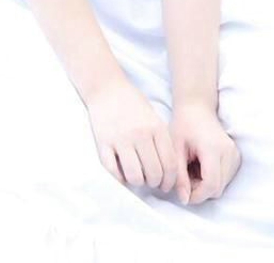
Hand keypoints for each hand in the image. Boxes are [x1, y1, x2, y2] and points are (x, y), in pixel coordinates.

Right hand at [85, 74, 177, 192]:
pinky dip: (120, 178)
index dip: (170, 181)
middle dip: (154, 184)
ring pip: (135, 176)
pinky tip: (122, 174)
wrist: (106, 87)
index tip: (165, 185)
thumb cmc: (132, 103)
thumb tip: (168, 171)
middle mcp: (140, 134)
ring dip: (138, 182)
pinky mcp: (103, 143)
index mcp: (156, 128)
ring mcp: (120, 139)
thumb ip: (161, 140)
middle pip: (154, 173)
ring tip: (137, 177)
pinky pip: (113, 171)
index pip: (170, 164)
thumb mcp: (154, 117)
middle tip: (151, 182)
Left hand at [169, 100, 241, 204]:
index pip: (211, 185)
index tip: (183, 193)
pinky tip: (201, 167)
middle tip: (184, 177)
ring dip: (206, 185)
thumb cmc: (183, 125)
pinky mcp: (236, 156)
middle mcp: (229, 152)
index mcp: (213, 148)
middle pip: (217, 188)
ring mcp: (235, 154)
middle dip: (200, 190)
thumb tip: (184, 200)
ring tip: (191, 169)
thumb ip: (179, 175)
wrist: (197, 107)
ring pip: (222, 186)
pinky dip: (213, 179)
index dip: (197, 195)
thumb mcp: (175, 148)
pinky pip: (225, 178)